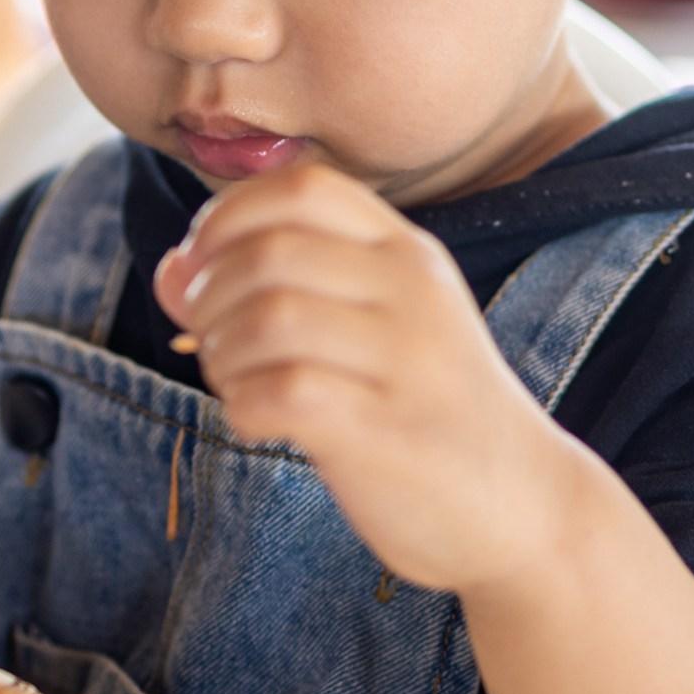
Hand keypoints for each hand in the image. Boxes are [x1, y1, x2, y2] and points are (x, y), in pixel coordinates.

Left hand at [155, 162, 592, 594]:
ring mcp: (406, 360)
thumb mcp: (369, 329)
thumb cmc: (422, 412)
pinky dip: (243, 407)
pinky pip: (281, 393)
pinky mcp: (388, 431)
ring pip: (267, 318)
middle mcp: (412, 292)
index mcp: (406, 253)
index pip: (300, 187)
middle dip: (208, 295)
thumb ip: (278, 289)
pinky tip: (259, 424)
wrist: (523, 506)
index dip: (225, 217)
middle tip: (209, 340)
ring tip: (235, 383)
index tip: (201, 267)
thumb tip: (170, 272)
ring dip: (222, 353)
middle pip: (268, 251)